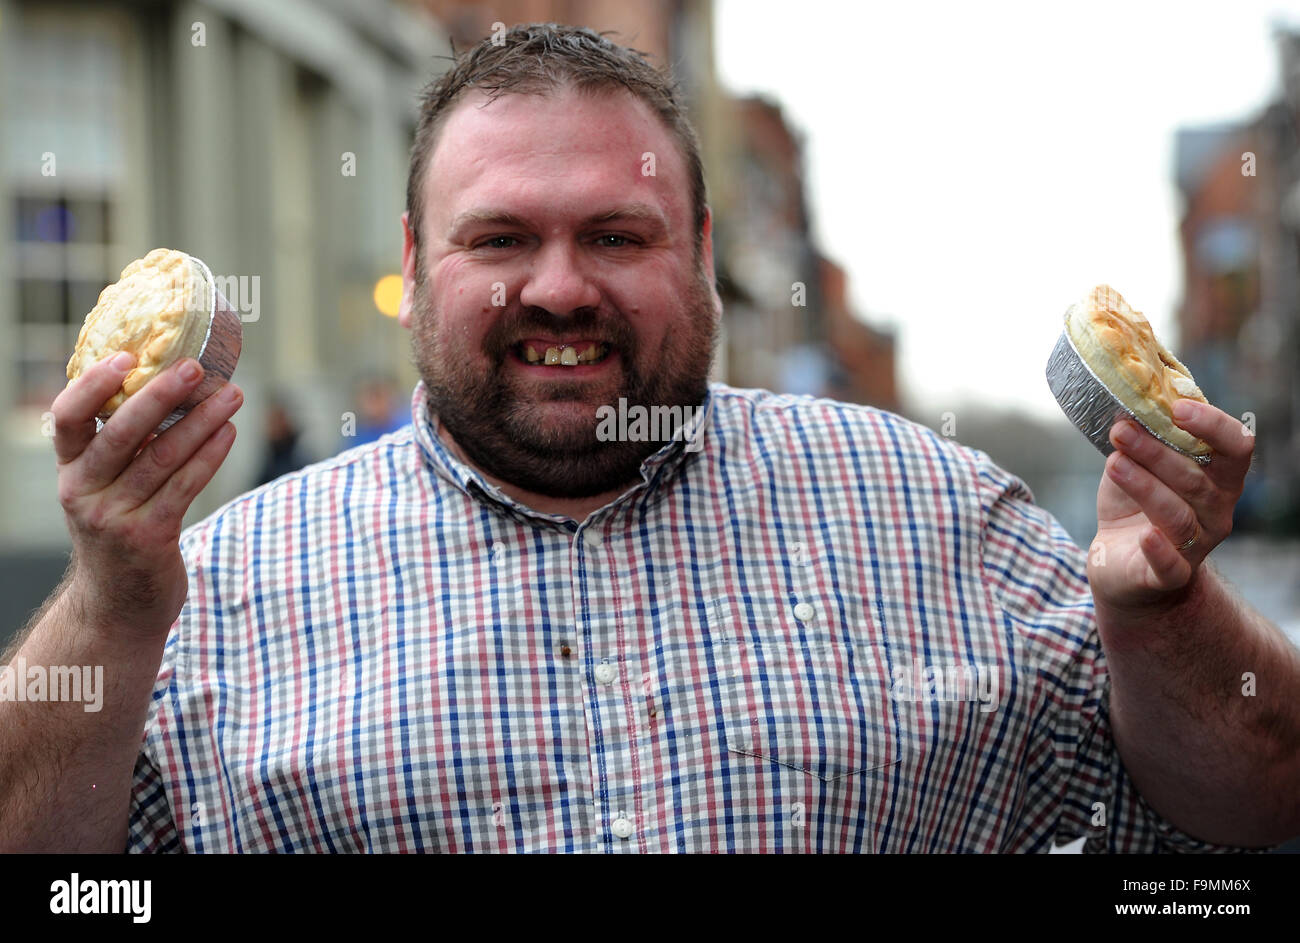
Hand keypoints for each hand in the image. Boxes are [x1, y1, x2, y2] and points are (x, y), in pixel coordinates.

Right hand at [52, 352, 242, 638]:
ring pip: (162, 457)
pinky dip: (210, 456)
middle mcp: (85, 492)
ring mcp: (115, 517)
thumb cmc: (119, 531)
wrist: (118, 606)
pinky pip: (185, 487)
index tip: (126, 356)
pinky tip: (229, 433)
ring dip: (201, 421)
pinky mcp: (149, 538)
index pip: (68, 418)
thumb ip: (122, 448)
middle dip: (160, 395)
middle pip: (121, 433)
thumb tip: (166, 385)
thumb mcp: (104, 489)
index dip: (93, 385)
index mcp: (71, 471)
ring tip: (232, 395)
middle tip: (194, 366)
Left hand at [1087, 400, 1252, 614]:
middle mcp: (1216, 512)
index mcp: (1218, 479)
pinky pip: (1170, 565)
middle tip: (1120, 430)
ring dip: (1144, 485)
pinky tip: (1144, 535)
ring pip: (1177, 515)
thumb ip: (1142, 438)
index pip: (1235, 448)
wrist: (1120, 564)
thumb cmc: (1135, 505)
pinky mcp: (1169, 574)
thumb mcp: (1138, 465)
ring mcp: (1196, 545)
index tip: (1177, 409)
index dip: (1212, 426)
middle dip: (1156, 451)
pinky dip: (1159, 550)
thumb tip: (1126, 404)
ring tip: (1113, 462)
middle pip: (1195, 479)